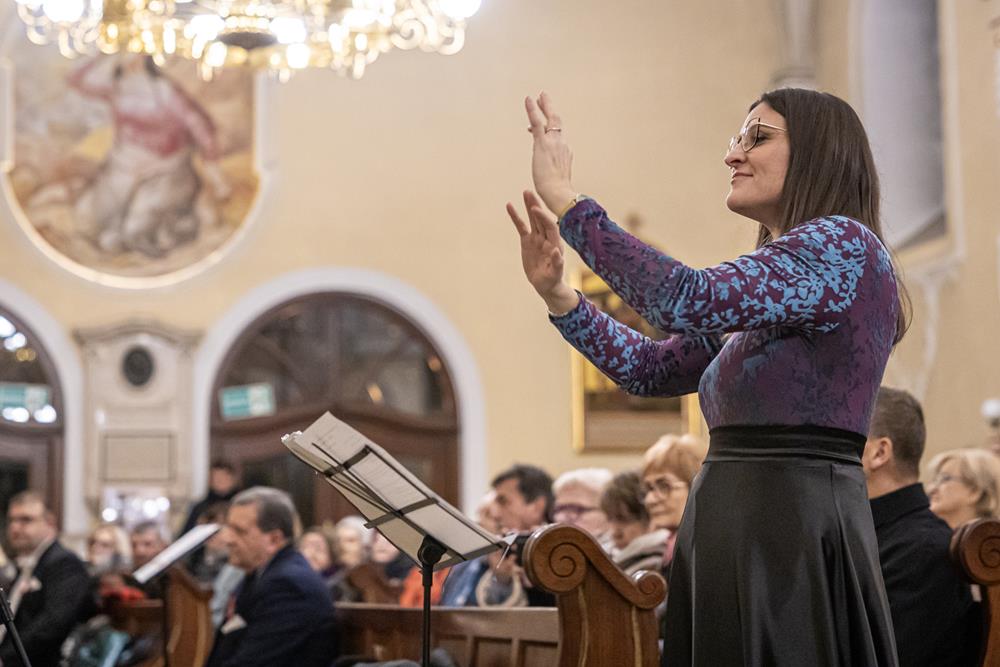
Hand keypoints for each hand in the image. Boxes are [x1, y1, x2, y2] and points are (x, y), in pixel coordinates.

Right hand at [506, 190, 578, 313]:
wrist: (546, 284)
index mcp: (554, 243)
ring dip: (529, 206)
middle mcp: (546, 237)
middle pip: (541, 218)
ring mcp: (536, 238)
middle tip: (529, 192)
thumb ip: (557, 263)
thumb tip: (556, 251)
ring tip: (525, 192)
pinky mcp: (527, 241)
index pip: (549, 226)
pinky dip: (516, 217)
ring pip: (532, 219)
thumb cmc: (552, 279)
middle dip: (536, 205)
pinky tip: (510, 206)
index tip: (535, 209)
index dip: (543, 217)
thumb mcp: (555, 273)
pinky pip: (521, 226)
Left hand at [525, 92, 576, 214]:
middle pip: (557, 122)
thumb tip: (551, 179)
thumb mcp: (558, 182)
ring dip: (543, 105)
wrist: (559, 194)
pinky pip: (537, 122)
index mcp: (565, 153)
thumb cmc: (558, 194)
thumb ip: (554, 176)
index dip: (550, 129)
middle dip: (550, 109)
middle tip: (544, 97)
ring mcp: (553, 143)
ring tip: (537, 95)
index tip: (540, 125)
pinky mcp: (543, 144)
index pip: (557, 136)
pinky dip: (532, 110)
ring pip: (549, 119)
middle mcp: (562, 145)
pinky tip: (528, 100)